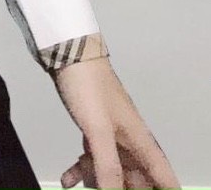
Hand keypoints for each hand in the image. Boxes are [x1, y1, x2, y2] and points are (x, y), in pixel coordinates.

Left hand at [50, 57, 179, 188]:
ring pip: (113, 171)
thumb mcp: (97, 130)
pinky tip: (67, 180)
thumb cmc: (88, 86)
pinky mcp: (93, 129)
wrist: (67, 53)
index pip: (164, 179)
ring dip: (99, 182)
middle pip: (137, 180)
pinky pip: (92, 158)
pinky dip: (81, 170)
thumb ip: (107, 166)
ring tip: (84, 185)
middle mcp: (130, 142)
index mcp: (140, 142)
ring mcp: (111, 135)